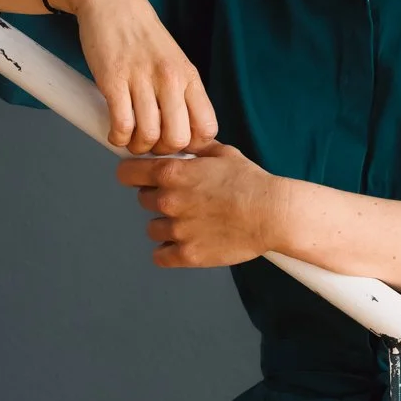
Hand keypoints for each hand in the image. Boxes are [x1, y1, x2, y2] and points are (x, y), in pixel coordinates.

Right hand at [52, 0, 217, 153]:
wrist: (110, 0)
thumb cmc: (140, 35)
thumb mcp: (173, 61)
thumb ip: (181, 93)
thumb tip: (183, 133)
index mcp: (189, 76)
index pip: (206, 127)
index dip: (191, 145)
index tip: (174, 144)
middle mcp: (170, 79)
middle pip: (177, 138)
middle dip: (162, 151)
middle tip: (150, 143)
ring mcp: (142, 79)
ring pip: (148, 136)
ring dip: (136, 146)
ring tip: (130, 138)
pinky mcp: (113, 79)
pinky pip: (121, 125)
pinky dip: (117, 137)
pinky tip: (115, 132)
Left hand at [115, 143, 286, 268]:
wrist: (273, 214)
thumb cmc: (251, 183)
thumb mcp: (222, 153)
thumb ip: (195, 149)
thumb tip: (182, 144)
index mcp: (172, 173)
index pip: (126, 173)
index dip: (133, 174)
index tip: (140, 177)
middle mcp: (168, 201)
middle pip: (143, 200)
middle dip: (159, 199)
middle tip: (184, 200)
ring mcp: (177, 230)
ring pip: (153, 229)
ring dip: (167, 226)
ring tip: (193, 223)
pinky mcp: (187, 254)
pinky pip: (161, 256)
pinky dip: (169, 252)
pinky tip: (186, 244)